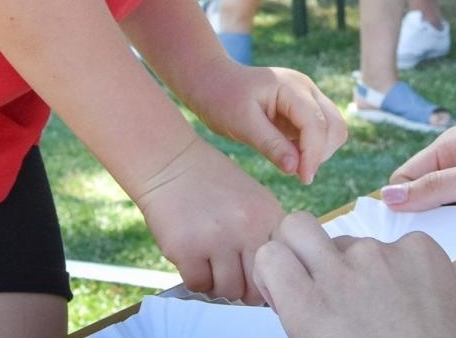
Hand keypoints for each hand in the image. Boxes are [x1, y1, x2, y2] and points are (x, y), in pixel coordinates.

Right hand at [133, 138, 285, 302]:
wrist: (171, 163)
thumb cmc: (213, 184)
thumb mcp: (255, 200)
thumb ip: (269, 234)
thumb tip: (275, 277)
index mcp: (269, 216)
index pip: (283, 269)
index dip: (270, 279)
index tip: (257, 276)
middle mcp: (248, 228)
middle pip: (256, 289)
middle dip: (243, 287)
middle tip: (231, 273)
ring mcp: (217, 239)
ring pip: (227, 291)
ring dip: (218, 284)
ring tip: (210, 264)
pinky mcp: (186, 249)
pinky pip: (198, 285)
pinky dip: (195, 279)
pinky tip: (193, 260)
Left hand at [187, 62, 346, 184]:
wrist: (211, 81)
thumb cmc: (222, 97)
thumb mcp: (241, 123)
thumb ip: (270, 144)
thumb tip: (296, 169)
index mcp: (292, 87)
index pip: (317, 124)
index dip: (313, 154)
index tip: (302, 179)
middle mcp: (306, 91)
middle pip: (335, 125)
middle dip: (321, 152)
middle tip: (297, 172)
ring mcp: (306, 100)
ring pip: (332, 130)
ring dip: (318, 152)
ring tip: (290, 163)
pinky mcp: (301, 112)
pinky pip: (318, 134)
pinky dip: (310, 149)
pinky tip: (288, 156)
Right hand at [255, 212, 455, 337]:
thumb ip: (301, 314)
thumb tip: (289, 290)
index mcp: (310, 308)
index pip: (269, 253)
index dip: (276, 267)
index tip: (288, 282)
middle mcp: (341, 273)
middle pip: (298, 224)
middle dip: (301, 244)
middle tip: (320, 273)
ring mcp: (383, 254)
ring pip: (354, 242)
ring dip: (360, 265)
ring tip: (384, 304)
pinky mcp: (420, 248)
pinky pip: (397, 244)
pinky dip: (401, 266)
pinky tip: (412, 298)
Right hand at [380, 126, 455, 230]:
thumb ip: (438, 187)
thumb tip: (388, 197)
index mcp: (451, 145)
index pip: (405, 177)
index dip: (404, 203)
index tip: (409, 231)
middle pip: (420, 193)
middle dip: (422, 215)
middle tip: (432, 240)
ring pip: (439, 207)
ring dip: (443, 223)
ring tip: (454, 238)